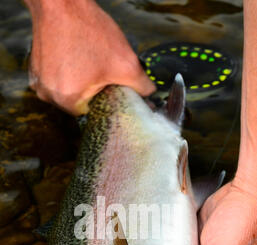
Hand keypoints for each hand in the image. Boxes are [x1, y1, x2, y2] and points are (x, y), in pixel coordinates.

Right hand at [27, 0, 155, 114]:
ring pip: (67, 91)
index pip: (92, 113)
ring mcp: (39, 82)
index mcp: (68, 101)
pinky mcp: (35, 69)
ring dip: (78, 81)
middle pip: (79, 103)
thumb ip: (141, 86)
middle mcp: (49, 96)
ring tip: (88, 60)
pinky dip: (66, 72)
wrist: (61, 2)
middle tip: (101, 70)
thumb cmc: (91, 32)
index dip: (104, 99)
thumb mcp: (125, 62)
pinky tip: (75, 56)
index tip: (109, 84)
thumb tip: (150, 96)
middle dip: (92, 90)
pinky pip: (56, 79)